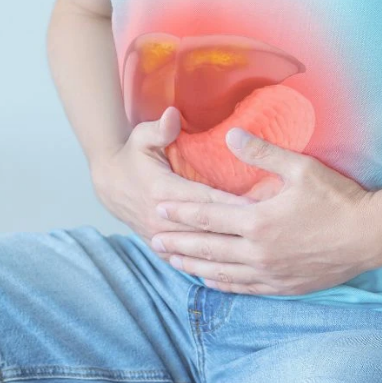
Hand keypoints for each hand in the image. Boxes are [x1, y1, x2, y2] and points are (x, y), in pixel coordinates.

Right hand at [90, 107, 252, 253]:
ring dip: (230, 250)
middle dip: (240, 229)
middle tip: (273, 230)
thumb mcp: (141, 138)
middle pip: (209, 228)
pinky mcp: (161, 247)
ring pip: (201, 249)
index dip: (235, 204)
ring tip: (261, 250)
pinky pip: (189, 260)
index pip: (207, 200)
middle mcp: (163, 218)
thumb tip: (173, 115)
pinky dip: (211, 264)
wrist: (108, 185)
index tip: (263, 206)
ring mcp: (161, 237)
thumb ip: (160, 129)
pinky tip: (235, 268)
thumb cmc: (132, 158)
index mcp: (164, 191)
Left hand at [148, 127, 381, 294]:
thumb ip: (262, 153)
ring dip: (194, 266)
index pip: (208, 217)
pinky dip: (223, 283)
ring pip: (221, 272)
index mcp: (258, 221)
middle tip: (152, 240)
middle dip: (178, 243)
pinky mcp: (284, 286)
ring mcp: (270, 273)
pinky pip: (245, 288)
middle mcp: (258, 252)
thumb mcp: (301, 168)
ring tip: (173, 262)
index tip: (159, 209)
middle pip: (207, 248)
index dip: (181, 213)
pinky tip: (211, 280)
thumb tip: (230, 135)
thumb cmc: (339, 199)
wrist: (371, 237)